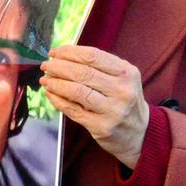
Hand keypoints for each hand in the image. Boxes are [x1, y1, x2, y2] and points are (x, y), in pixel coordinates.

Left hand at [40, 45, 148, 168]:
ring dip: (56, 83)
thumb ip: (99, 65)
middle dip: (59, 67)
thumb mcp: (123, 78)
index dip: (70, 52)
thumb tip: (63, 55)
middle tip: (46, 65)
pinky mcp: (101, 127)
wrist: (140, 133)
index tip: (55, 52)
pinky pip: (73, 110)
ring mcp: (113, 110)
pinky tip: (50, 94)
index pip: (93, 56)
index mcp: (127, 73)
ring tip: (45, 79)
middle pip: (83, 73)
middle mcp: (122, 91)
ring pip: (77, 91)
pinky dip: (58, 100)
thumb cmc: (124, 99)